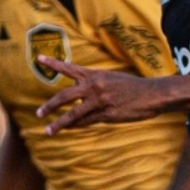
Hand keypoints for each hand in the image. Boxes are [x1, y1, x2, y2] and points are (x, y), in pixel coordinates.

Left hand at [34, 57, 160, 134]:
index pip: (69, 68)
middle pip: (65, 96)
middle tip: (38, 113)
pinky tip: (68, 129)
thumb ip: (94, 83)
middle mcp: (94, 86)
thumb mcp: (111, 78)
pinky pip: (87, 122)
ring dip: (59, 123)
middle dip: (50, 105)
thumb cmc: (132, 86)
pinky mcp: (107, 115)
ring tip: (48, 131)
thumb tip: (79, 90)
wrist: (151, 94)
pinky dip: (76, 126)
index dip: (53, 63)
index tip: (38, 58)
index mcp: (94, 75)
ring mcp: (100, 101)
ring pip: (73, 114)